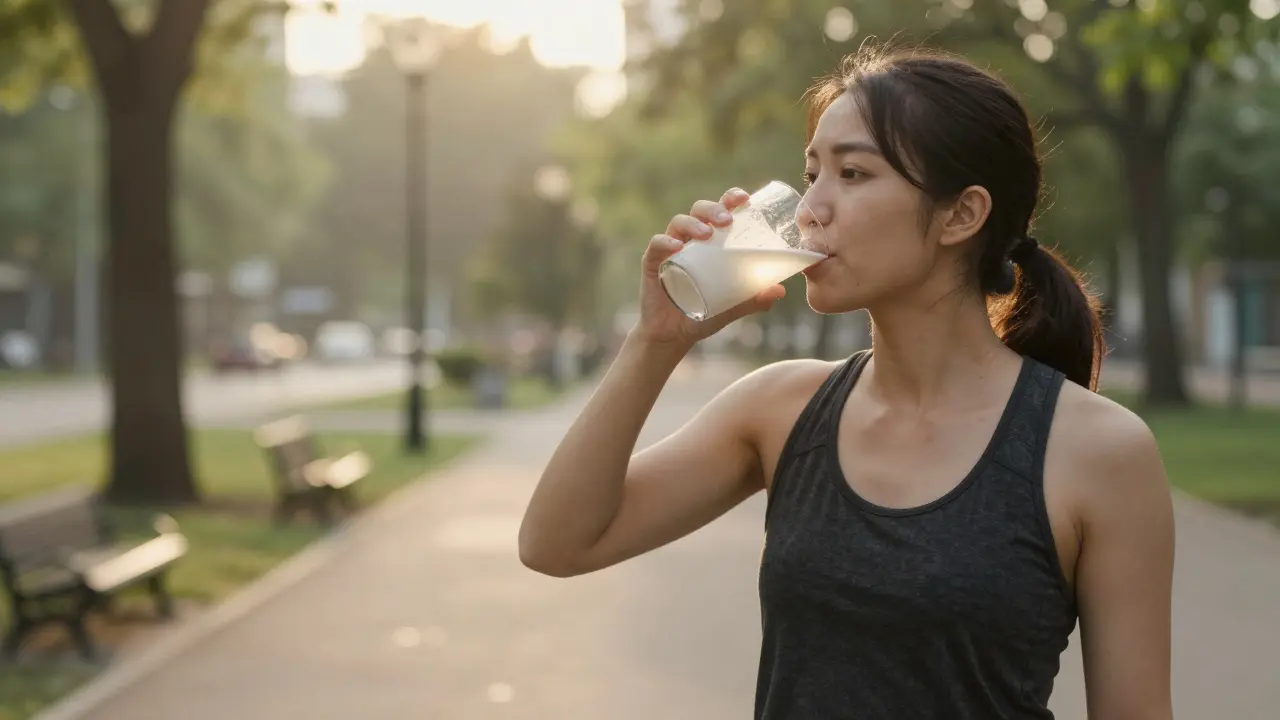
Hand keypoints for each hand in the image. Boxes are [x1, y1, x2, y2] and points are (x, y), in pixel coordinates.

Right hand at [633, 187, 786, 348]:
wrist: (673, 336)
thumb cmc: (703, 314)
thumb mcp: (732, 306)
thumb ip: (754, 298)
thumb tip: (780, 289)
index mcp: (710, 242)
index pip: (719, 210)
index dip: (730, 198)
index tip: (744, 199)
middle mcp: (689, 240)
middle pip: (699, 210)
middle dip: (714, 208)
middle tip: (727, 221)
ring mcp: (669, 250)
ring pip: (678, 223)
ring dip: (693, 224)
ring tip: (707, 234)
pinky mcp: (652, 263)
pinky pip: (656, 245)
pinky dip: (665, 242)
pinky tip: (676, 247)